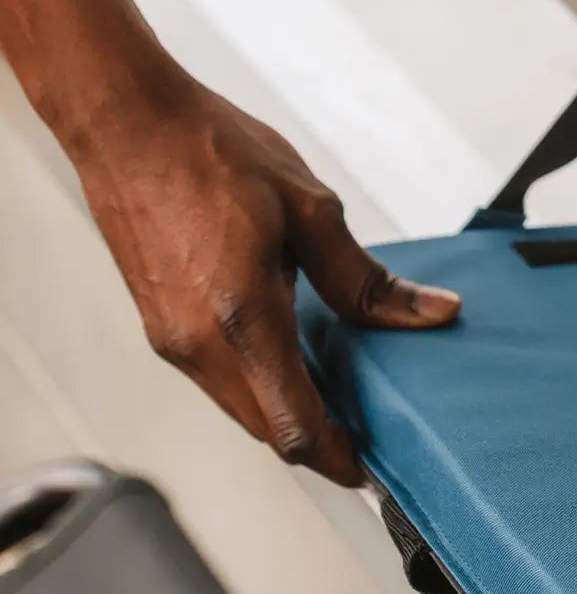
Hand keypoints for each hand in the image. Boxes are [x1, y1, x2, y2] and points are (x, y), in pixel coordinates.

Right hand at [69, 74, 459, 485]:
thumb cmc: (212, 152)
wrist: (129, 124)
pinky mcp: (160, 323)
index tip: (372, 468)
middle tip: (368, 434)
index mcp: (241, 318)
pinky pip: (217, 376)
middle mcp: (197, 343)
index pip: (293, 424)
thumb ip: (364, 278)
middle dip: (317, 440)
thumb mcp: (311, 209)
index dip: (336, 456)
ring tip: (340, 394)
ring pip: (239, 405)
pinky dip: (258, 382)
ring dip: (285, 411)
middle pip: (265, 427)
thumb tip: (430, 313)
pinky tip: (292, 354)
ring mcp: (171, 338)